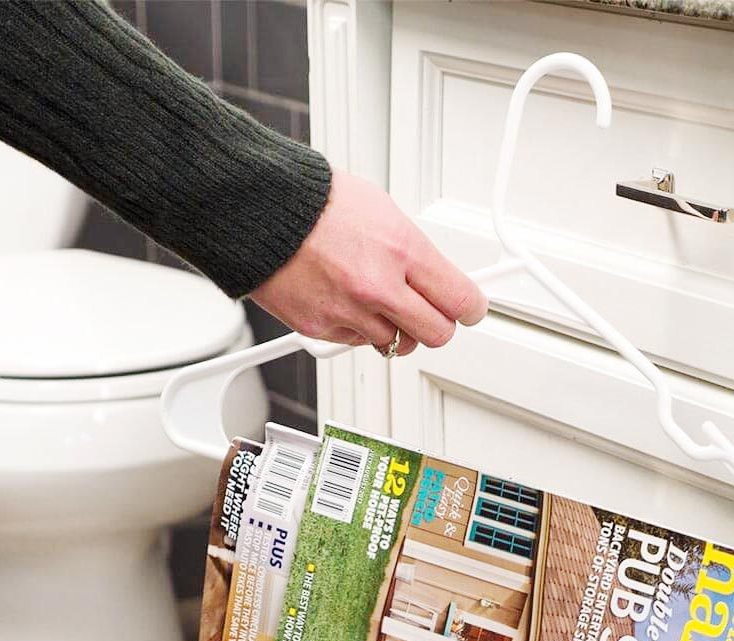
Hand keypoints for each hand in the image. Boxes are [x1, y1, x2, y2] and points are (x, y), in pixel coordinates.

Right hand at [251, 169, 486, 355]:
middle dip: (438, 325)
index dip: (472, 308)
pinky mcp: (322, 329)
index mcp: (402, 251)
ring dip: (395, 328)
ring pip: (397, 344)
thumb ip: (414, 252)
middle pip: (437, 334)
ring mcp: (350, 312)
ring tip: (377, 301)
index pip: (460, 300)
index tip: (472, 309)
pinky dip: (358, 329)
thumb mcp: (383, 211)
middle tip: (431, 313)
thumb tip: (436, 277)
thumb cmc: (317, 204)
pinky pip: (357, 343)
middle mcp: (378, 287)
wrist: (261, 212)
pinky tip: (346, 301)